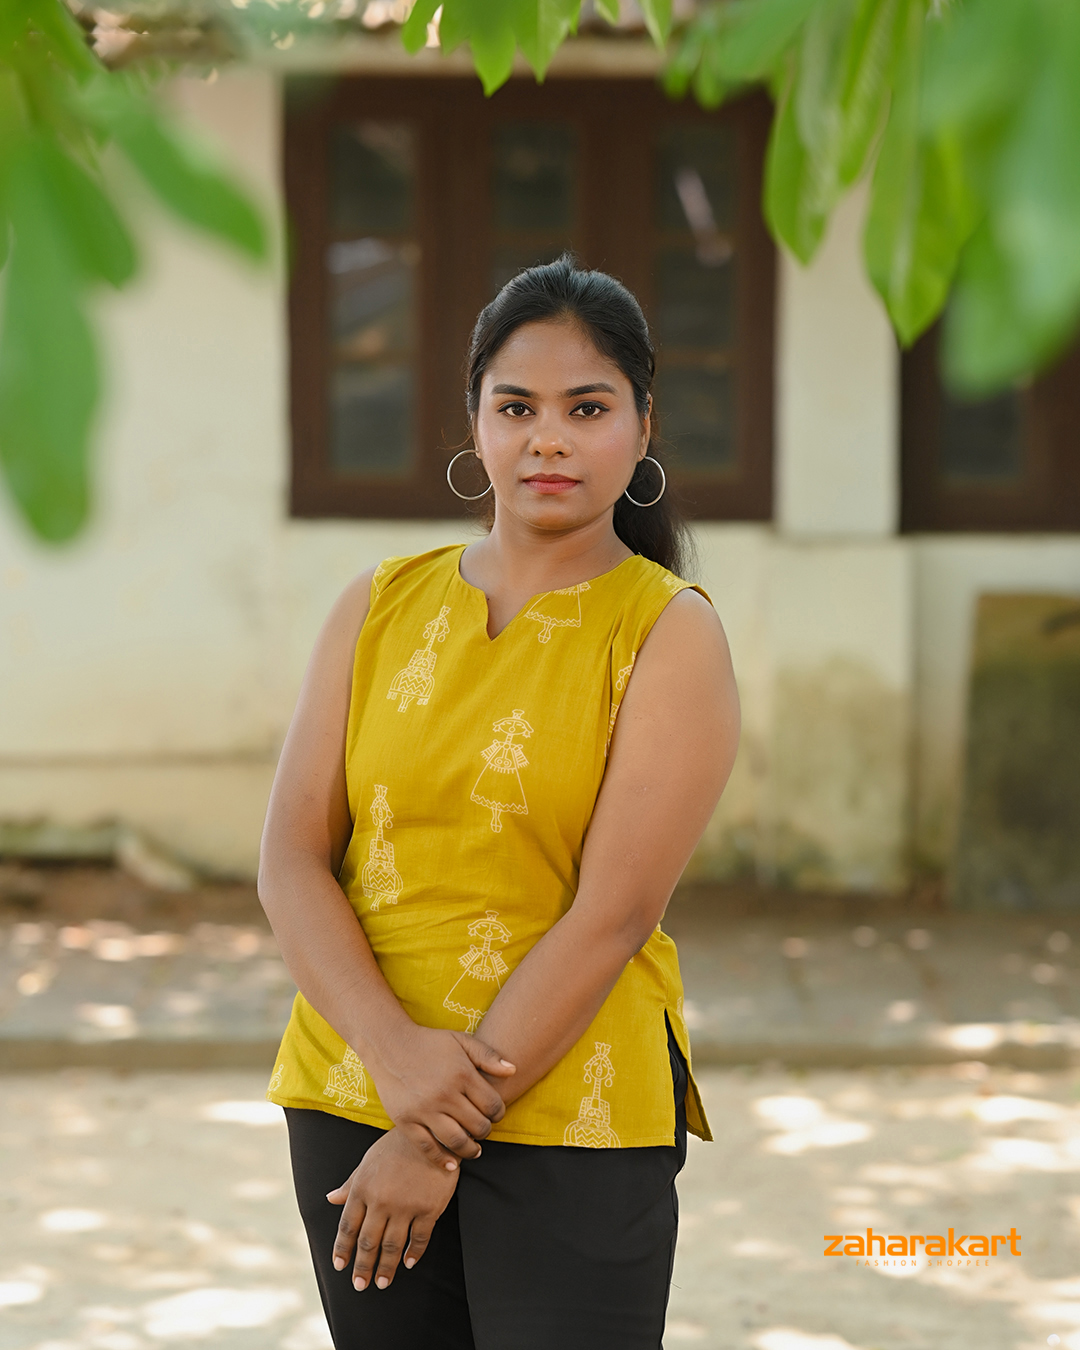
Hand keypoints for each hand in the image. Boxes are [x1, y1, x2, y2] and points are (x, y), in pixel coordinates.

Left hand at [327, 1128, 457, 1290]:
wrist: (432, 1132)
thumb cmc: (397, 1145)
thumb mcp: (369, 1160)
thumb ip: (350, 1183)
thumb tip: (330, 1198)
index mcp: (363, 1188)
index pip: (348, 1226)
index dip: (342, 1249)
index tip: (339, 1266)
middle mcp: (381, 1200)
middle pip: (368, 1241)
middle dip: (362, 1266)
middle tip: (360, 1285)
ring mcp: (406, 1206)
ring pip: (392, 1245)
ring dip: (386, 1267)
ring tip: (382, 1283)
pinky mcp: (429, 1208)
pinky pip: (419, 1238)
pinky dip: (413, 1254)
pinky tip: (409, 1263)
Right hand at [369, 1025, 513, 1164]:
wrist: (389, 1045)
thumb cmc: (429, 1042)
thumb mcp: (460, 1041)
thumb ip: (488, 1055)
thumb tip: (513, 1070)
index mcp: (462, 1074)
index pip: (492, 1105)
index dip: (499, 1113)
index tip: (495, 1114)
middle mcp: (445, 1094)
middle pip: (478, 1126)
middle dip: (485, 1131)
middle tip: (483, 1129)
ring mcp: (424, 1109)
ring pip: (456, 1141)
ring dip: (470, 1150)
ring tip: (474, 1149)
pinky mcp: (406, 1121)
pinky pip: (427, 1147)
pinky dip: (442, 1160)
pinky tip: (452, 1164)